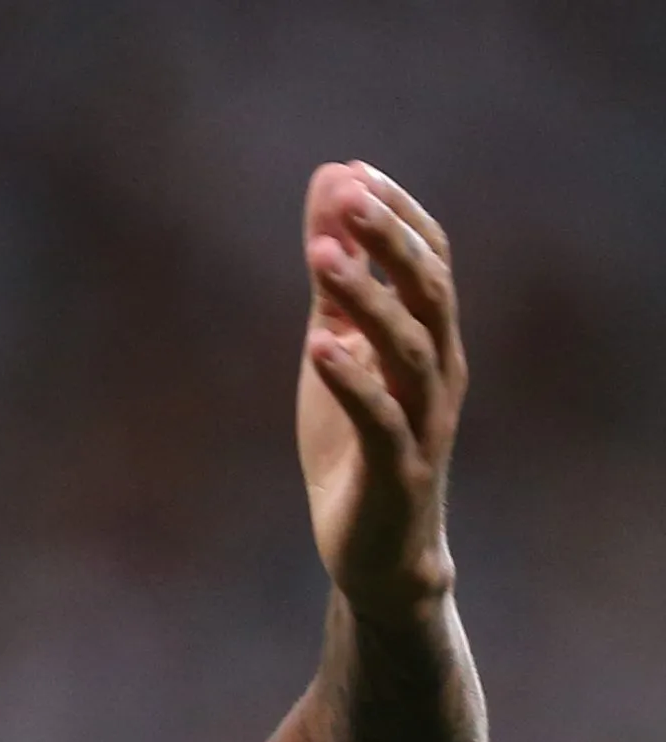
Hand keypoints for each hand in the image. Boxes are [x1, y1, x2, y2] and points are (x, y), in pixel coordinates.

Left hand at [296, 161, 464, 617]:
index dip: (398, 215)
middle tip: (348, 194)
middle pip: (429, 292)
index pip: (432, 261)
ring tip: (318, 255)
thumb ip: (336, 280)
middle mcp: (439, 374)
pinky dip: (351, 380)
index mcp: (430, 342)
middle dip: (389, 240)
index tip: (353, 172)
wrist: (379, 552)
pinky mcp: (395, 470)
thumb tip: (329, 188)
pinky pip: (380, 418)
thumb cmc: (359, 444)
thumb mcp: (337, 350)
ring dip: (364, 297)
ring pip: (407, 348)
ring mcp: (423, 422)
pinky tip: (317, 347)